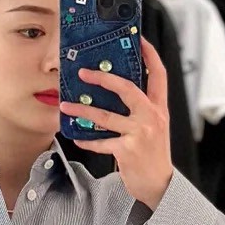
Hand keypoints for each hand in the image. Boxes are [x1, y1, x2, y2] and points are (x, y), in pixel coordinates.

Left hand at [59, 34, 173, 210]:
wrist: (159, 185)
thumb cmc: (153, 154)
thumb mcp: (154, 127)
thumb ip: (141, 110)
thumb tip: (116, 91)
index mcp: (159, 109)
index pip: (158, 75)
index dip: (149, 55)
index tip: (139, 40)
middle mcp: (151, 118)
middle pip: (127, 89)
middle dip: (103, 78)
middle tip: (84, 72)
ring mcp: (139, 134)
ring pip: (106, 116)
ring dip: (82, 109)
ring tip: (66, 104)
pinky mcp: (126, 150)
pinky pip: (100, 141)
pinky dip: (87, 140)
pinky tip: (77, 137)